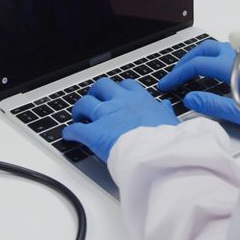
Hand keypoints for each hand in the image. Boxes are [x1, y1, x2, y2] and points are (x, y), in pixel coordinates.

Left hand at [62, 77, 178, 161]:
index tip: (116, 95)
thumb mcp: (171, 122)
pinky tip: (69, 136)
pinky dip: (70, 132)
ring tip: (78, 117)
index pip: (126, 85)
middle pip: (101, 87)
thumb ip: (164, 112)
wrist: (156, 154)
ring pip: (84, 103)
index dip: (118, 90)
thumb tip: (165, 106)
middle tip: (94, 102)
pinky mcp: (94, 132)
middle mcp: (121, 102)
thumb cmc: (166, 141)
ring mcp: (105, 115)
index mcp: (140, 100)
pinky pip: (75, 129)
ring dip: (79, 110)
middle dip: (95, 93)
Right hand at [157, 40, 239, 129]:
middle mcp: (239, 55)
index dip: (178, 74)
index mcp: (232, 66)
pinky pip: (227, 51)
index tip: (166, 84)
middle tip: (174, 75)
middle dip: (185, 60)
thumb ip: (213, 105)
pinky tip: (214, 72)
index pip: (197, 64)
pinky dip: (212, 57)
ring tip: (190, 72)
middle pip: (204, 49)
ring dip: (199, 56)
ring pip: (216, 47)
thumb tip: (190, 98)